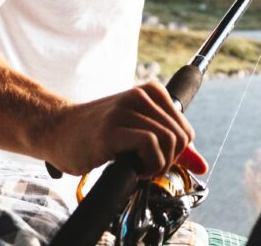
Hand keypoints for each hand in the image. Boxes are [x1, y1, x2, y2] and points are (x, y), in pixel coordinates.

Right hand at [42, 81, 205, 177]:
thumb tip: (202, 165)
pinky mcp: (111, 129)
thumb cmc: (98, 134)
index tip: (154, 160)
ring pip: (167, 141)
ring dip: (156, 166)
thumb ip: (172, 147)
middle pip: (180, 137)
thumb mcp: (139, 134)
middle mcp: (140, 96)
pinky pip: (150, 144)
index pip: (186, 130)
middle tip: (144, 168)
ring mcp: (125, 110)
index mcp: (151, 92)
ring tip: (136, 168)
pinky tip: (130, 169)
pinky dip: (147, 165)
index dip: (175, 154)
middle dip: (167, 161)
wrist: (57, 131)